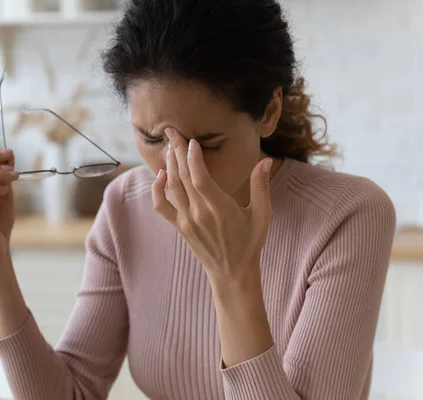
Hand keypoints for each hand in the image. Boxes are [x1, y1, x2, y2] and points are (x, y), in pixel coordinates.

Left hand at [152, 128, 272, 282]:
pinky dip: (157, 189)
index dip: (193, 158)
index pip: (200, 178)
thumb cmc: (250, 243)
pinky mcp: (179, 227)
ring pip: (172, 187)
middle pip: (182, 177)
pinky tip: (161, 175)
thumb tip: (265, 161)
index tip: (191, 140)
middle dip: (176, 151)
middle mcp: (199, 213)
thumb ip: (261, 187)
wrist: (232, 273)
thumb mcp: (262, 215)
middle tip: (172, 131)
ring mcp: (186, 220)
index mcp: (219, 208)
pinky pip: (161, 205)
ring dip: (168, 164)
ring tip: (169, 145)